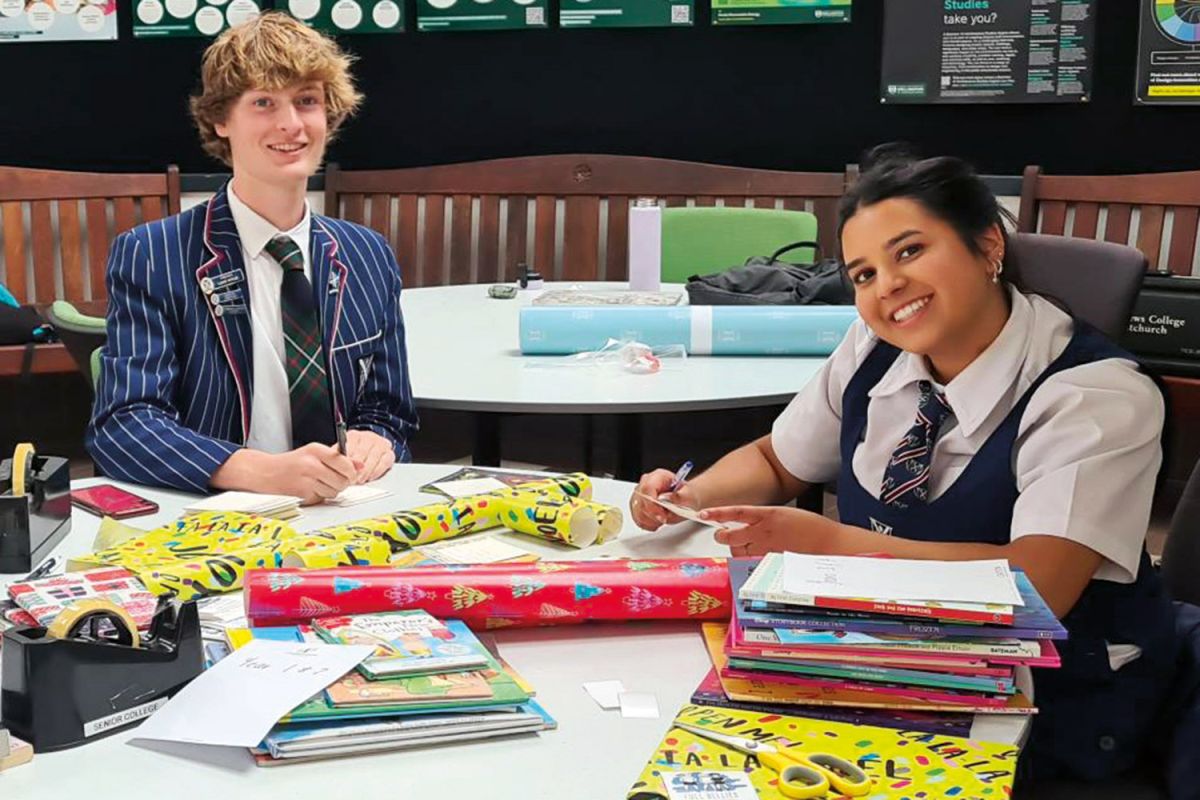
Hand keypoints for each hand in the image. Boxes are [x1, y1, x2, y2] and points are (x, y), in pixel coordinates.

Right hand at [211, 444, 358, 503]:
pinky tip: (309, 489)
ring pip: (334, 492)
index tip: (350, 473)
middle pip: (343, 481)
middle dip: (342, 483)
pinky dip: (319, 497)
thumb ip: (339, 459)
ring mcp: (306, 480)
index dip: (351, 471)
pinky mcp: (301, 494)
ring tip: (318, 483)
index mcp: (316, 450)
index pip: (345, 463)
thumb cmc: (291, 463)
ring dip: (330, 491)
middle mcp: (311, 464)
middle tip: (332, 480)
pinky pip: (322, 499)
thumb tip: (361, 465)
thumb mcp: (314, 454)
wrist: (264, 472)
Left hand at [344, 429, 394, 482]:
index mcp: (354, 435)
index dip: (347, 462)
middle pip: (362, 452)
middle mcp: (368, 436)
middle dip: (357, 468)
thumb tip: (338, 465)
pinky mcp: (390, 453)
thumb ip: (339, 458)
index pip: (349, 447)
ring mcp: (381, 444)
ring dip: (366, 471)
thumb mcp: (343, 456)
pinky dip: (376, 471)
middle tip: (352, 479)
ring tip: (360, 480)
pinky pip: (384, 462)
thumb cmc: (354, 457)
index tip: (344, 472)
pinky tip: (370, 477)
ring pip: (374, 457)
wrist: (369, 455)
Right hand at [629, 468, 703, 530]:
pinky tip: (657, 521)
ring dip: (651, 520)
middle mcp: (645, 483)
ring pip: (637, 512)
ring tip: (663, 518)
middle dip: (653, 515)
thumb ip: (678, 497)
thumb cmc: (685, 496)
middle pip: (640, 501)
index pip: (647, 488)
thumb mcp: (688, 496)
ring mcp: (639, 495)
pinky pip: (637, 519)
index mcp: (658, 476)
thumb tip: (667, 498)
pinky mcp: (636, 506)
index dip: (653, 505)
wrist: (684, 500)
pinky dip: (648, 524)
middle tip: (666, 518)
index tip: (663, 516)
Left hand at [700, 505, 837, 556]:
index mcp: (767, 515)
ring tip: (741, 546)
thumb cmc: (811, 528)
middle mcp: (764, 531)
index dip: (718, 513)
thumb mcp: (784, 515)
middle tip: (722, 534)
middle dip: (722, 536)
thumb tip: (748, 525)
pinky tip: (755, 558)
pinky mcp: (770, 562)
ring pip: (738, 551)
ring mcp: (767, 549)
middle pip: (730, 536)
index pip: (735, 513)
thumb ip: (763, 520)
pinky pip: (751, 563)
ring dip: (735, 549)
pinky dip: (748, 561)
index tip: (704, 513)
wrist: (828, 543)